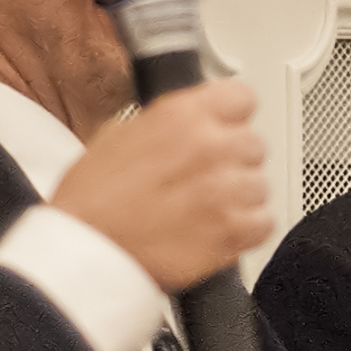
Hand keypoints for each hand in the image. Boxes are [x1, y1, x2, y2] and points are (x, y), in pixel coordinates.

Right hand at [51, 79, 270, 292]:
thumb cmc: (92, 200)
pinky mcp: (236, 230)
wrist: (87, 252)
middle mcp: (211, 147)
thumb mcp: (118, 134)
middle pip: (254, 144)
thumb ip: (168, 123)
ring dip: (239, 197)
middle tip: (203, 178)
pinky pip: (264, 222)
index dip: (232, 115)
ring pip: (260, 185)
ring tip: (203, 209)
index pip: (242, 98)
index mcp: (182, 115)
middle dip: (233, 160)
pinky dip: (246, 229)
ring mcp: (227, 190)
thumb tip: (193, 120)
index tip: (226, 126)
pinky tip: (215, 230)